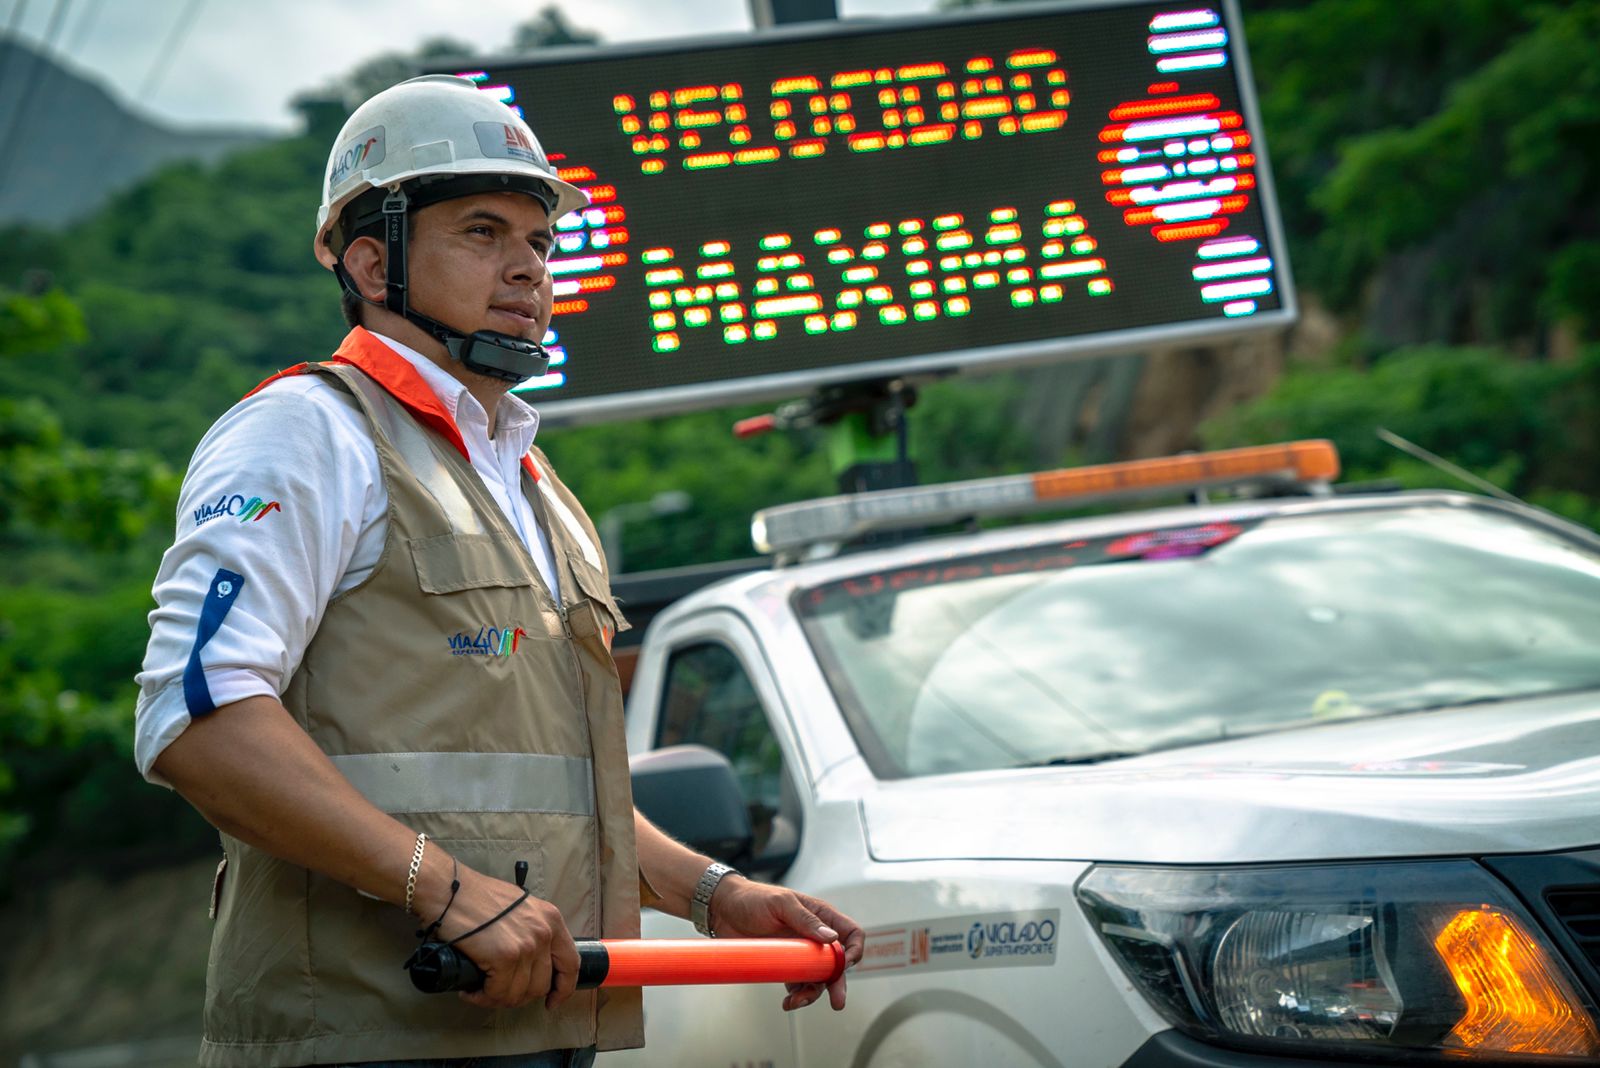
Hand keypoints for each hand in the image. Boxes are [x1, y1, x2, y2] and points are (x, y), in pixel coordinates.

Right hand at [429, 865, 580, 1010]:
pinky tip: (471, 990)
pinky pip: (498, 993)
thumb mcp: (520, 907)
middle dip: (519, 995)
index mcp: (551, 919)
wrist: (448, 889)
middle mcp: (544, 933)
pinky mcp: (505, 957)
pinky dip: (482, 997)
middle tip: (497, 991)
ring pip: (519, 993)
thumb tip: (530, 964)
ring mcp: (526, 946)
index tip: (552, 1001)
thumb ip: (532, 931)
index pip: (571, 964)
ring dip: (497, 997)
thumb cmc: (476, 896)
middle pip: (542, 985)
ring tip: (480, 989)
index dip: (563, 989)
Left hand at [709, 877, 864, 1011]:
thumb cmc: (753, 898)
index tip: (846, 965)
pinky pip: (798, 984)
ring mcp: (801, 952)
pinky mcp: (785, 965)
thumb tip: (831, 937)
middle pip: (837, 963)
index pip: (850, 933)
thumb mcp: (782, 903)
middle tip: (837, 1001)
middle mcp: (814, 936)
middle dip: (838, 982)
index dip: (854, 950)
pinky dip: (796, 996)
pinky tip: (787, 1001)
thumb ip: (806, 920)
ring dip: (812, 993)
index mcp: (821, 916)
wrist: (723, 909)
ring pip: (818, 978)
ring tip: (796, 1002)